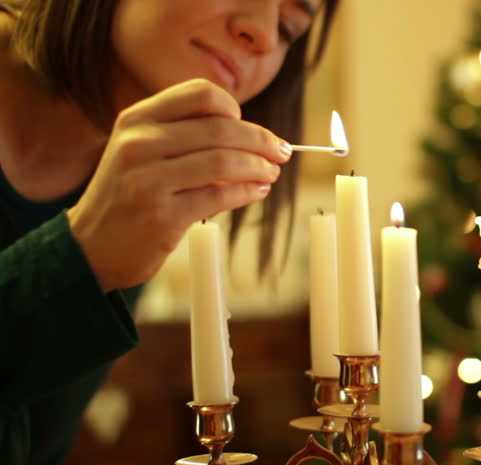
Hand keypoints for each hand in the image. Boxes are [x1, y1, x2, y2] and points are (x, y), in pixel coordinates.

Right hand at [67, 79, 291, 291]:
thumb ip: (185, 136)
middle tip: (282, 152)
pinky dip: (248, 192)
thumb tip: (252, 135)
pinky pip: (220, 196)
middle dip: (261, 141)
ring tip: (271, 172)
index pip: (200, 95)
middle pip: (221, 129)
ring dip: (259, 167)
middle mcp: (139, 143)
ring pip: (225, 162)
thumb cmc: (128, 195)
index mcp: (137, 119)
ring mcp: (148, 180)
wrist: (91, 246)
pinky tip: (258, 191)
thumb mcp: (142, 151)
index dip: (236, 110)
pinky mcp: (162, 216)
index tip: (253, 128)